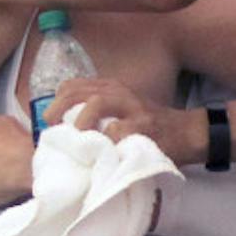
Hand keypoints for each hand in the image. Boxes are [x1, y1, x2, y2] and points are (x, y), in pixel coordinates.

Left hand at [46, 78, 205, 166]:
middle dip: (60, 108)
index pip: (75, 85)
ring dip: (82, 118)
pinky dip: (105, 139)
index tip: (49, 119)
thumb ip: (100, 111)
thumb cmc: (150, 124)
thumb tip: (66, 127)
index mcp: (113, 88)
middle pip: (81, 90)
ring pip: (99, 101)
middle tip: (52, 127)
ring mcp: (133, 108)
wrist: (187, 132)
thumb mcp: (123, 109)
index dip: (57, 100)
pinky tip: (99, 151)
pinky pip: (118, 130)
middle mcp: (121, 93)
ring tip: (76, 136)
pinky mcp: (144, 127)